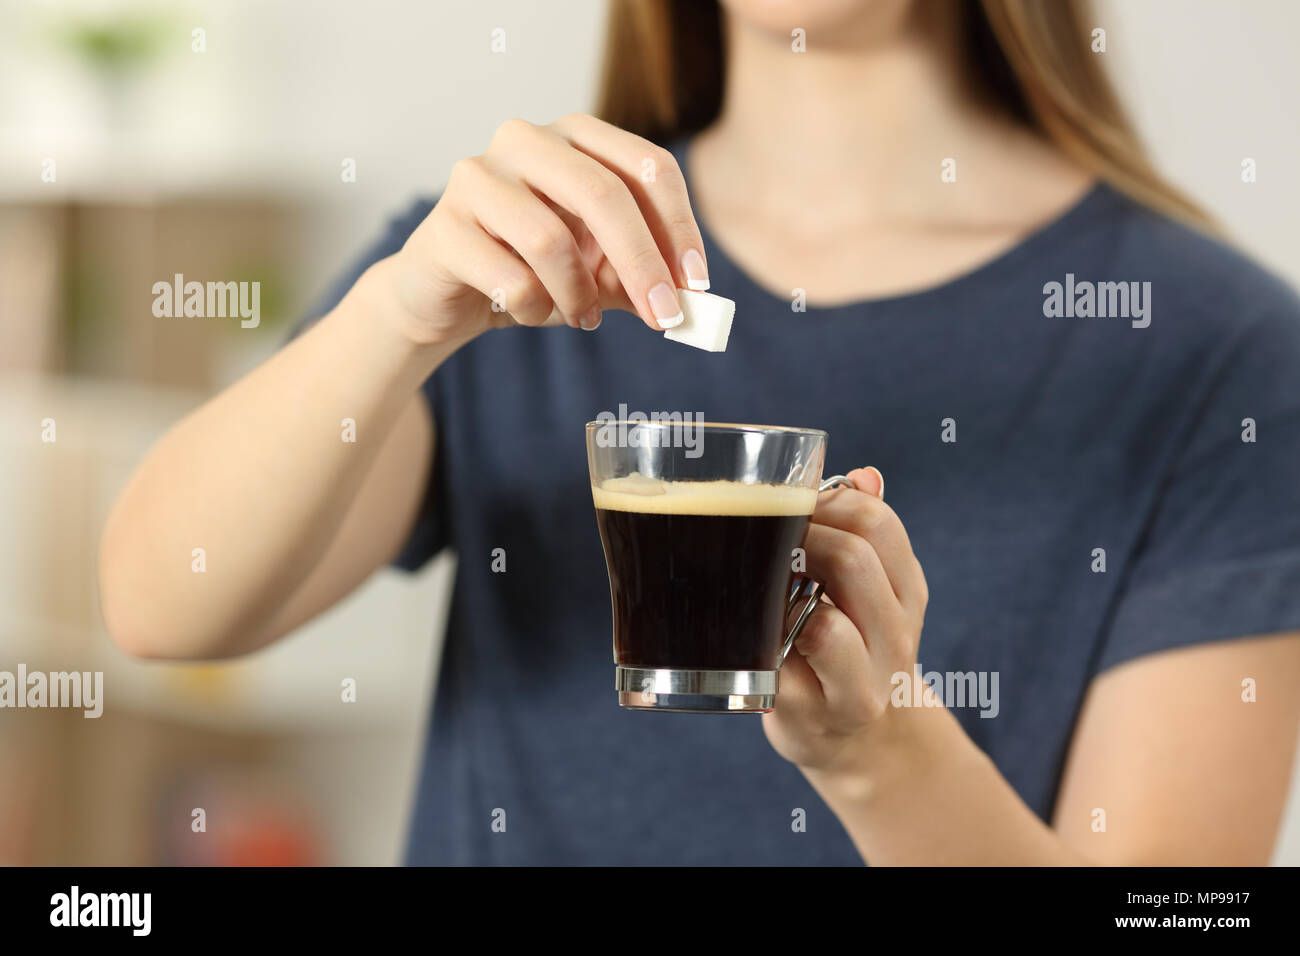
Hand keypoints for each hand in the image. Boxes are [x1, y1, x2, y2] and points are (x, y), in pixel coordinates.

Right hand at [375, 114, 709, 345]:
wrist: (445, 294)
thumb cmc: (531, 271)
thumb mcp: (598, 272)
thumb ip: (643, 280)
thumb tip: (693, 305)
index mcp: (576, 137)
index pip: (648, 166)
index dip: (680, 227)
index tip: (696, 286)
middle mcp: (527, 140)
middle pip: (604, 193)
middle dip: (643, 263)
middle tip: (666, 317)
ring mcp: (478, 176)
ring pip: (551, 240)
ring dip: (579, 295)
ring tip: (582, 317)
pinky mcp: (444, 225)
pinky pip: (510, 279)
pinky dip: (534, 309)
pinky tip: (530, 313)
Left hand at [763, 466, 929, 780]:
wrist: (859, 742)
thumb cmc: (847, 649)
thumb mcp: (871, 592)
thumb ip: (864, 533)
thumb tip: (863, 474)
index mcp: (907, 591)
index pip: (879, 521)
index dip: (827, 501)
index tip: (794, 505)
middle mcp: (896, 636)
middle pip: (852, 559)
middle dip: (797, 539)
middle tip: (767, 541)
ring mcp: (862, 682)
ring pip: (828, 621)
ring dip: (783, 592)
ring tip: (765, 583)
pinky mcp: (817, 714)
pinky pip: (787, 669)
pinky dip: (768, 636)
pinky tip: (756, 627)